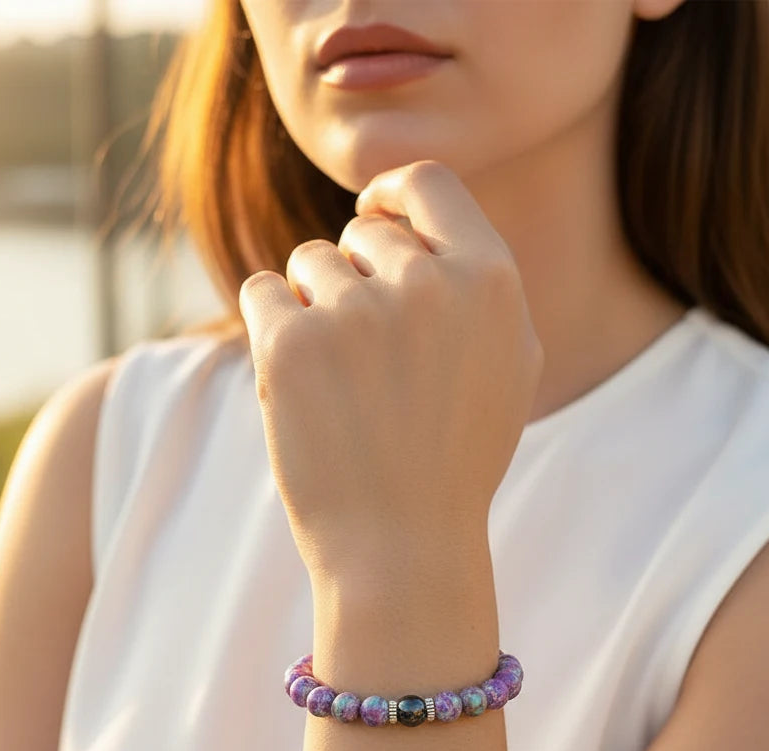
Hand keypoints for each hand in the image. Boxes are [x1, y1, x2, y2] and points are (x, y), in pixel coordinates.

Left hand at [238, 160, 543, 582]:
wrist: (401, 547)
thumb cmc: (455, 460)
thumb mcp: (508, 365)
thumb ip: (478, 282)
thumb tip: (413, 217)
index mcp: (490, 282)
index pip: (428, 184)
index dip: (392, 194)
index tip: (372, 213)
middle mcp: (427, 285)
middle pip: (360, 232)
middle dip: (354, 279)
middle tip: (367, 359)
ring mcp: (355, 313)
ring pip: (306, 263)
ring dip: (311, 308)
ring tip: (340, 386)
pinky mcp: (289, 346)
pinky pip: (260, 292)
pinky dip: (270, 329)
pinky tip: (297, 386)